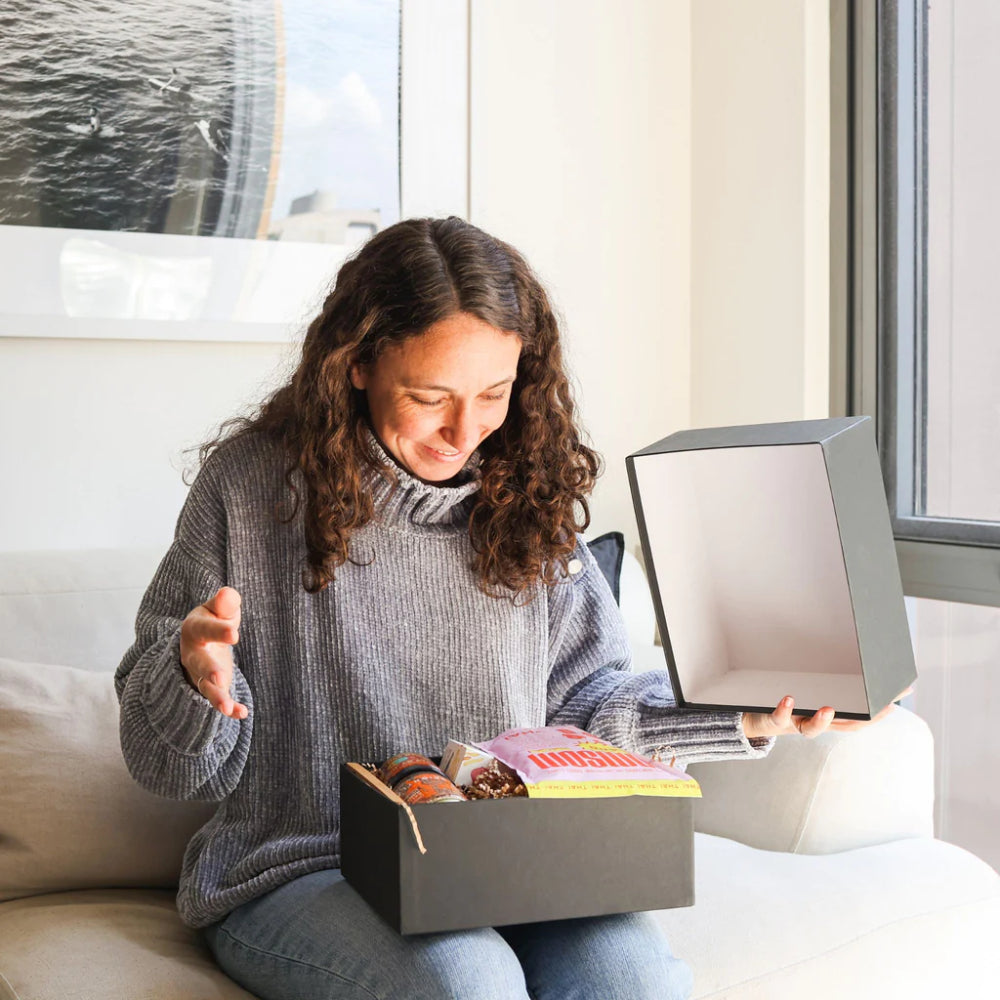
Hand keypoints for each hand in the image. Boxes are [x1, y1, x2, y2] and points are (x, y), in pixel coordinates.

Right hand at [180, 586, 247, 719]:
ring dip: (216, 697)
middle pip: (199, 663)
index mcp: (194, 629)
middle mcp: (194, 654)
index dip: (218, 631)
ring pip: (206, 687)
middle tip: (220, 678)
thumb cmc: (214, 619)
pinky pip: (220, 700)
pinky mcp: (214, 688)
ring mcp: (201, 674)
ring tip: (226, 707)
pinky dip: (230, 708)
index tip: (234, 633)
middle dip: (209, 670)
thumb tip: (228, 594)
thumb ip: (224, 602)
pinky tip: (242, 713)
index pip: (205, 629)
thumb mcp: (218, 607)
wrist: (199, 639)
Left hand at [741, 686, 913, 739]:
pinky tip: (788, 698)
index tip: (897, 698)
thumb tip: (855, 659)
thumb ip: (832, 681)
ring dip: (822, 720)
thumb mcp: (811, 689)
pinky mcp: (775, 719)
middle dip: (862, 719)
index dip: (879, 711)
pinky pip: (780, 717)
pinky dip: (785, 709)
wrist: (757, 716)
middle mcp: (816, 722)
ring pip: (812, 728)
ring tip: (829, 708)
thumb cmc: (790, 700)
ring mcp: (796, 722)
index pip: (859, 717)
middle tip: (881, 709)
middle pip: (842, 725)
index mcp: (829, 716)